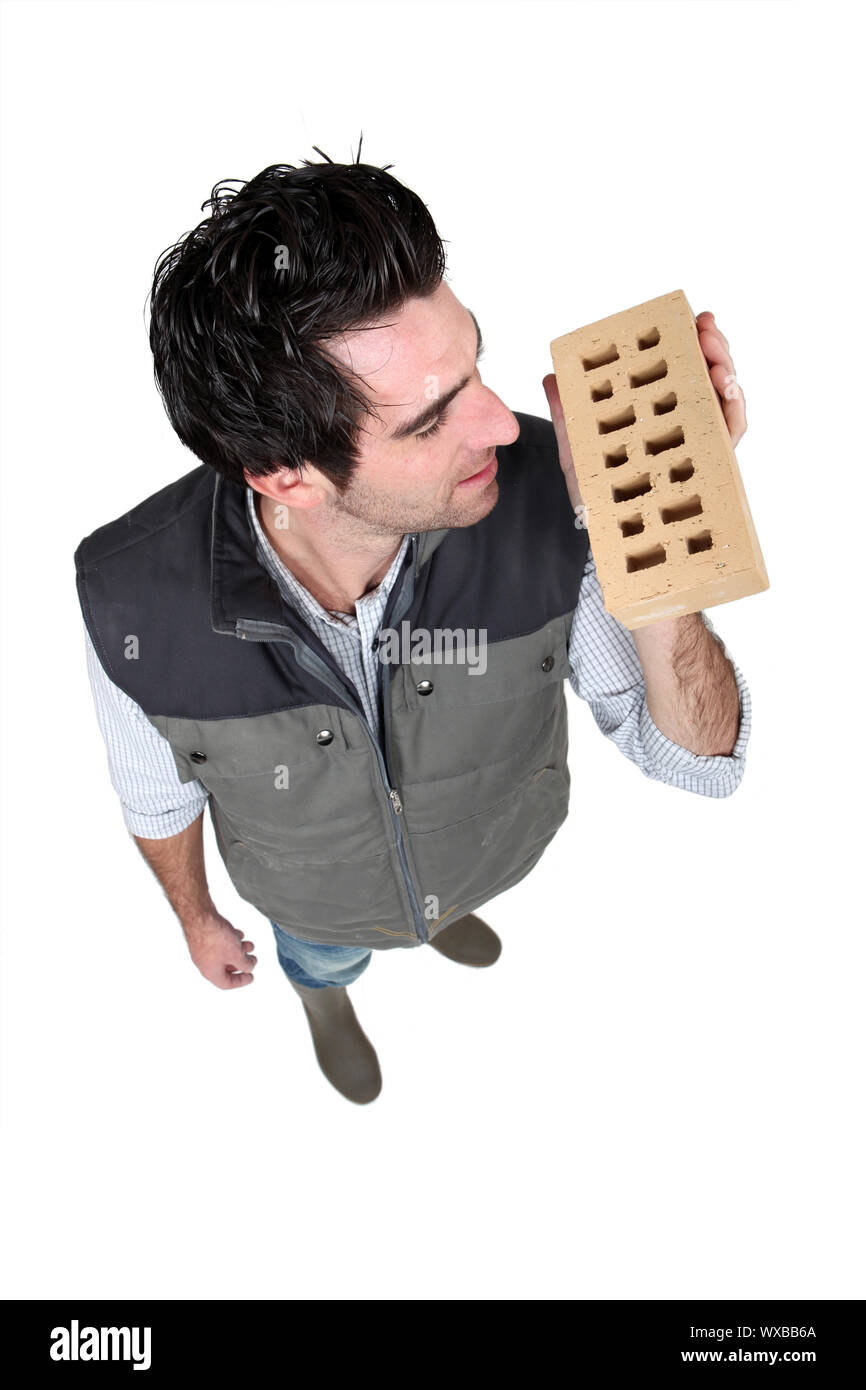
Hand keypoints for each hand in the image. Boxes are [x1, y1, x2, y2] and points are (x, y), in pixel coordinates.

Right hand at [184, 910, 256, 988]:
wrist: (199, 915)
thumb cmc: (213, 937)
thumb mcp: (236, 955)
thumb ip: (245, 964)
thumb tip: (249, 967)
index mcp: (211, 972)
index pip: (226, 983)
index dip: (241, 981)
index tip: (251, 976)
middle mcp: (205, 962)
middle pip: (226, 968)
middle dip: (241, 963)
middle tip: (252, 959)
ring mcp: (204, 949)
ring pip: (225, 953)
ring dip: (239, 950)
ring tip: (249, 945)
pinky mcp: (205, 937)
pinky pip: (220, 942)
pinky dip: (231, 940)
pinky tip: (239, 934)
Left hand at [543, 309, 747, 517]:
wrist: (605, 536)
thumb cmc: (595, 493)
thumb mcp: (576, 447)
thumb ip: (566, 413)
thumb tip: (550, 377)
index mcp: (654, 409)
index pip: (678, 365)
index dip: (689, 338)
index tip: (692, 318)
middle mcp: (681, 421)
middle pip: (707, 374)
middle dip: (713, 346)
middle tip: (706, 328)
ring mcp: (697, 441)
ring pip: (724, 398)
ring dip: (727, 371)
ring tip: (719, 361)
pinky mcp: (709, 465)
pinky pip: (730, 433)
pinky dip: (735, 410)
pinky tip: (728, 392)